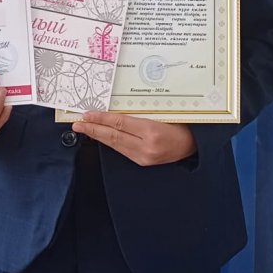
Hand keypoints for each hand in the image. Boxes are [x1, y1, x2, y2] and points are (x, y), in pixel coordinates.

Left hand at [72, 112, 195, 166]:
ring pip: (115, 145)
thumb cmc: (182, 124)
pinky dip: (110, 142)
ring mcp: (144, 157)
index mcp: (152, 132)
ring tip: (85, 128)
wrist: (195, 145)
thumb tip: (114, 110)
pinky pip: (122, 150)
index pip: (120, 124)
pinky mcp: (143, 162)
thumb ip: (140, 113)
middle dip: (93, 129)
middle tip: (78, 123)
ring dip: (98, 136)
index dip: (102, 119)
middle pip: (114, 136)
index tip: (88, 114)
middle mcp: (146, 147)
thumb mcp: (163, 113)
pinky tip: (101, 137)